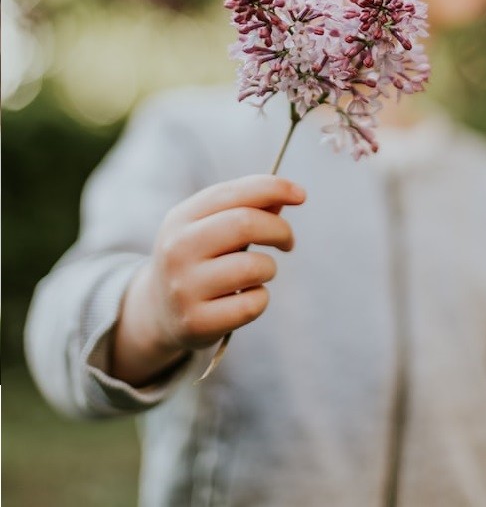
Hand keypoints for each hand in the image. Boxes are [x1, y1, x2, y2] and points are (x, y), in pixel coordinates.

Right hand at [111, 175, 305, 385]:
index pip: (234, 193)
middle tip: (288, 241)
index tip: (301, 195)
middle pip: (246, 223)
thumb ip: (247, 207)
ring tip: (259, 273)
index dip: (274, 188)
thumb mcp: (211, 227)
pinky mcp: (197, 322)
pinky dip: (261, 298)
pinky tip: (245, 297)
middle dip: (280, 229)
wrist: (159, 311)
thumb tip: (288, 196)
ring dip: (269, 268)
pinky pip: (253, 304)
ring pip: (254, 267)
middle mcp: (177, 249)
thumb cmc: (200, 259)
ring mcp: (184, 288)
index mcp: (181, 217)